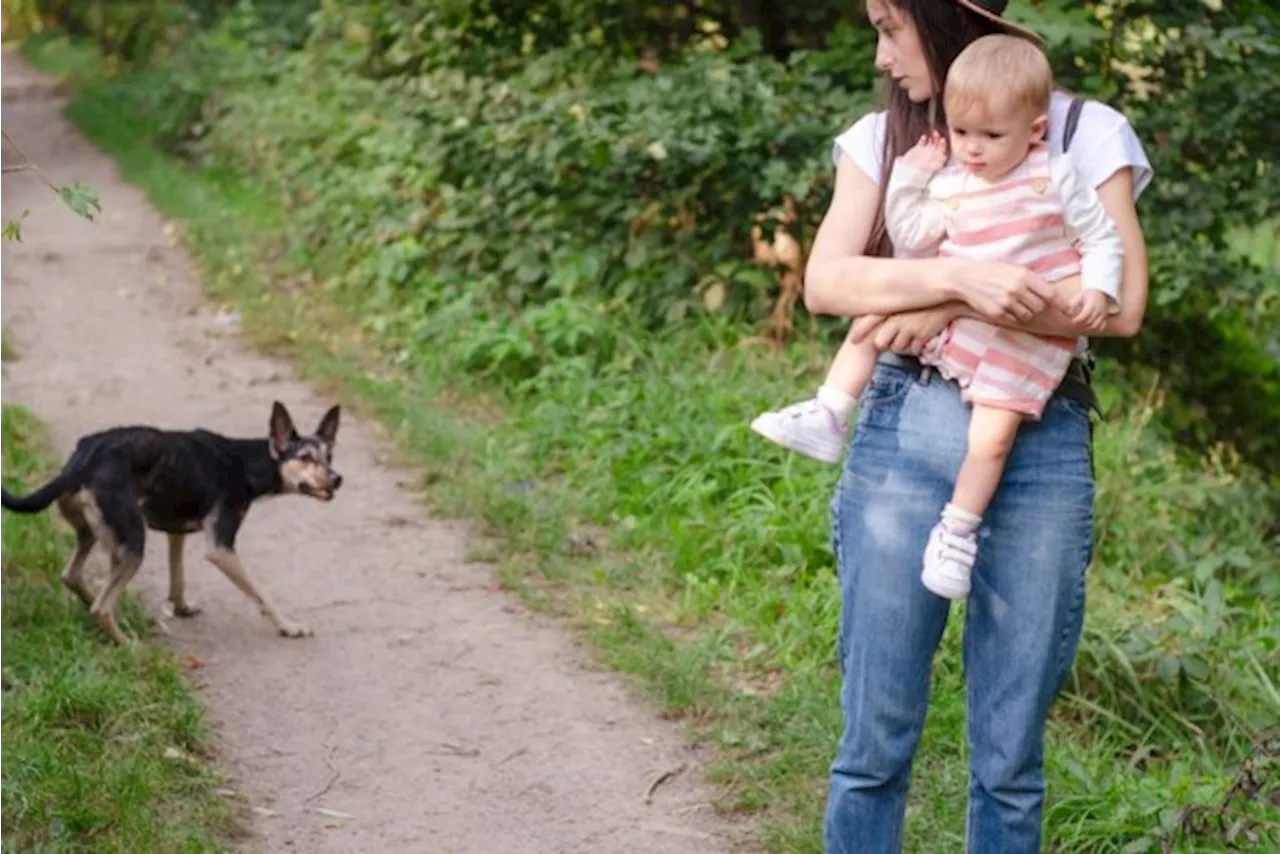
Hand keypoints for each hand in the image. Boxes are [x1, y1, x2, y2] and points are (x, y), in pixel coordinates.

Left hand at [850, 304, 959, 355]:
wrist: (949, 299)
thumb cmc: (922, 299)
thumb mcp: (902, 300)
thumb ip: (885, 308)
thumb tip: (869, 316)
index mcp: (890, 306)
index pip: (868, 320)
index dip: (859, 332)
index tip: (853, 340)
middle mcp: (897, 318)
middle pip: (880, 343)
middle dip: (883, 344)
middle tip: (888, 339)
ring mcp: (911, 327)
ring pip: (897, 348)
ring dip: (901, 345)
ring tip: (908, 334)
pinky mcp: (923, 335)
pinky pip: (913, 350)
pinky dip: (915, 347)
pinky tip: (919, 337)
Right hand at [901, 131, 948, 171]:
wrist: (907, 173)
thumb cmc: (920, 173)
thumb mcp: (931, 169)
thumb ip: (938, 163)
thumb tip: (944, 157)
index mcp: (936, 159)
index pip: (942, 150)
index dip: (943, 145)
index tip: (942, 140)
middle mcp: (932, 155)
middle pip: (937, 145)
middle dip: (938, 139)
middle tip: (937, 134)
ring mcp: (925, 151)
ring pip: (931, 142)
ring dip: (933, 137)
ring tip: (934, 133)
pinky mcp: (918, 149)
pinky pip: (922, 142)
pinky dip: (923, 139)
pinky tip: (924, 136)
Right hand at [940, 258, 1058, 325]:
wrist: (964, 278)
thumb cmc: (991, 271)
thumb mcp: (1013, 270)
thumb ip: (1031, 281)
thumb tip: (1051, 295)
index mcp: (1024, 276)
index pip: (1050, 293)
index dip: (1062, 304)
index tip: (1069, 310)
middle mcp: (1017, 289)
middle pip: (1040, 307)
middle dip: (1038, 306)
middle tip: (1029, 300)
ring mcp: (1007, 302)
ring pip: (1028, 315)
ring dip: (1025, 312)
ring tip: (1014, 302)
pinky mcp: (997, 313)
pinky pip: (1014, 320)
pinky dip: (1013, 316)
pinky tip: (1003, 306)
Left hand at [1068, 290, 1109, 331]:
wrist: (1101, 292)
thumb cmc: (1087, 295)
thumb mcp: (1079, 296)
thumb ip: (1073, 304)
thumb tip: (1068, 313)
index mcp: (1091, 304)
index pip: (1084, 315)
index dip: (1077, 320)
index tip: (1072, 320)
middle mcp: (1098, 310)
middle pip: (1089, 322)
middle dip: (1080, 324)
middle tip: (1075, 322)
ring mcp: (1103, 314)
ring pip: (1095, 326)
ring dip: (1086, 327)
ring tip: (1081, 324)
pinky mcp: (1105, 317)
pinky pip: (1102, 326)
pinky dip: (1095, 329)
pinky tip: (1090, 326)